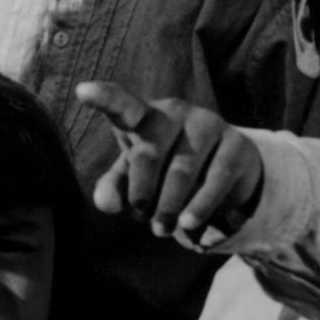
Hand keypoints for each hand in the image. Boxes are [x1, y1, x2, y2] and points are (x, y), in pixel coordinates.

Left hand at [80, 80, 263, 248]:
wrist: (224, 174)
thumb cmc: (165, 172)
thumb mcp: (135, 180)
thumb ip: (115, 189)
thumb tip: (105, 203)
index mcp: (144, 115)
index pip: (122, 105)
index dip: (104, 98)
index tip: (82, 91)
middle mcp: (175, 111)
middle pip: (148, 153)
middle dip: (141, 194)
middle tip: (142, 218)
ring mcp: (208, 123)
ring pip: (182, 170)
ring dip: (168, 207)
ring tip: (162, 229)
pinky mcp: (236, 144)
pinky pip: (214, 180)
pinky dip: (198, 208)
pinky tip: (188, 226)